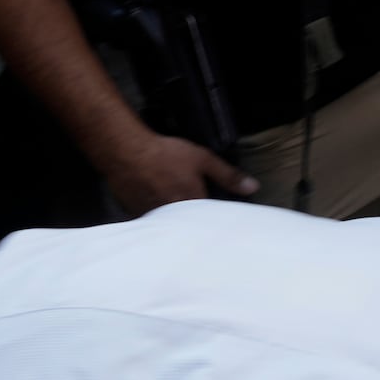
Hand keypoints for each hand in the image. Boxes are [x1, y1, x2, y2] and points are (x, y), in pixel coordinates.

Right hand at [97, 129, 256, 215]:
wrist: (126, 153)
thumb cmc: (166, 154)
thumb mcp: (202, 159)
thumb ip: (227, 175)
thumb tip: (253, 188)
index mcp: (193, 204)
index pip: (211, 219)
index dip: (217, 219)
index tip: (225, 222)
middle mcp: (174, 216)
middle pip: (191, 226)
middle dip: (198, 226)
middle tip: (203, 220)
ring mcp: (154, 218)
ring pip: (172, 226)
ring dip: (178, 225)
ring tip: (183, 219)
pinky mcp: (138, 217)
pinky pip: (154, 224)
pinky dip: (160, 222)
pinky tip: (161, 215)